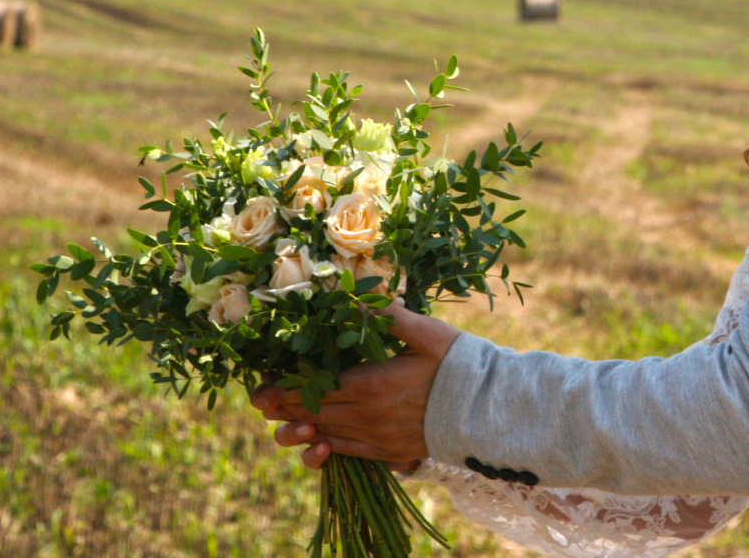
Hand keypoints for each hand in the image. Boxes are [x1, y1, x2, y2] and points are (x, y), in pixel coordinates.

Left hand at [251, 304, 460, 472]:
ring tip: (281, 422)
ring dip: (300, 427)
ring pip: (327, 433)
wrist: (487, 409)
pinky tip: (317, 440)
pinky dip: (327, 445)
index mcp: (371, 384)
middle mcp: (367, 415)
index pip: (315, 388)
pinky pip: (348, 451)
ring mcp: (377, 437)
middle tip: (261, 401)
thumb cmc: (459, 364)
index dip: (286, 388)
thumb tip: (360, 294)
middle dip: (285, 407)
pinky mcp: (390, 453)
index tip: (264, 385)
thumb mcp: (427, 332)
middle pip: (315, 412)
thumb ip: (390, 315)